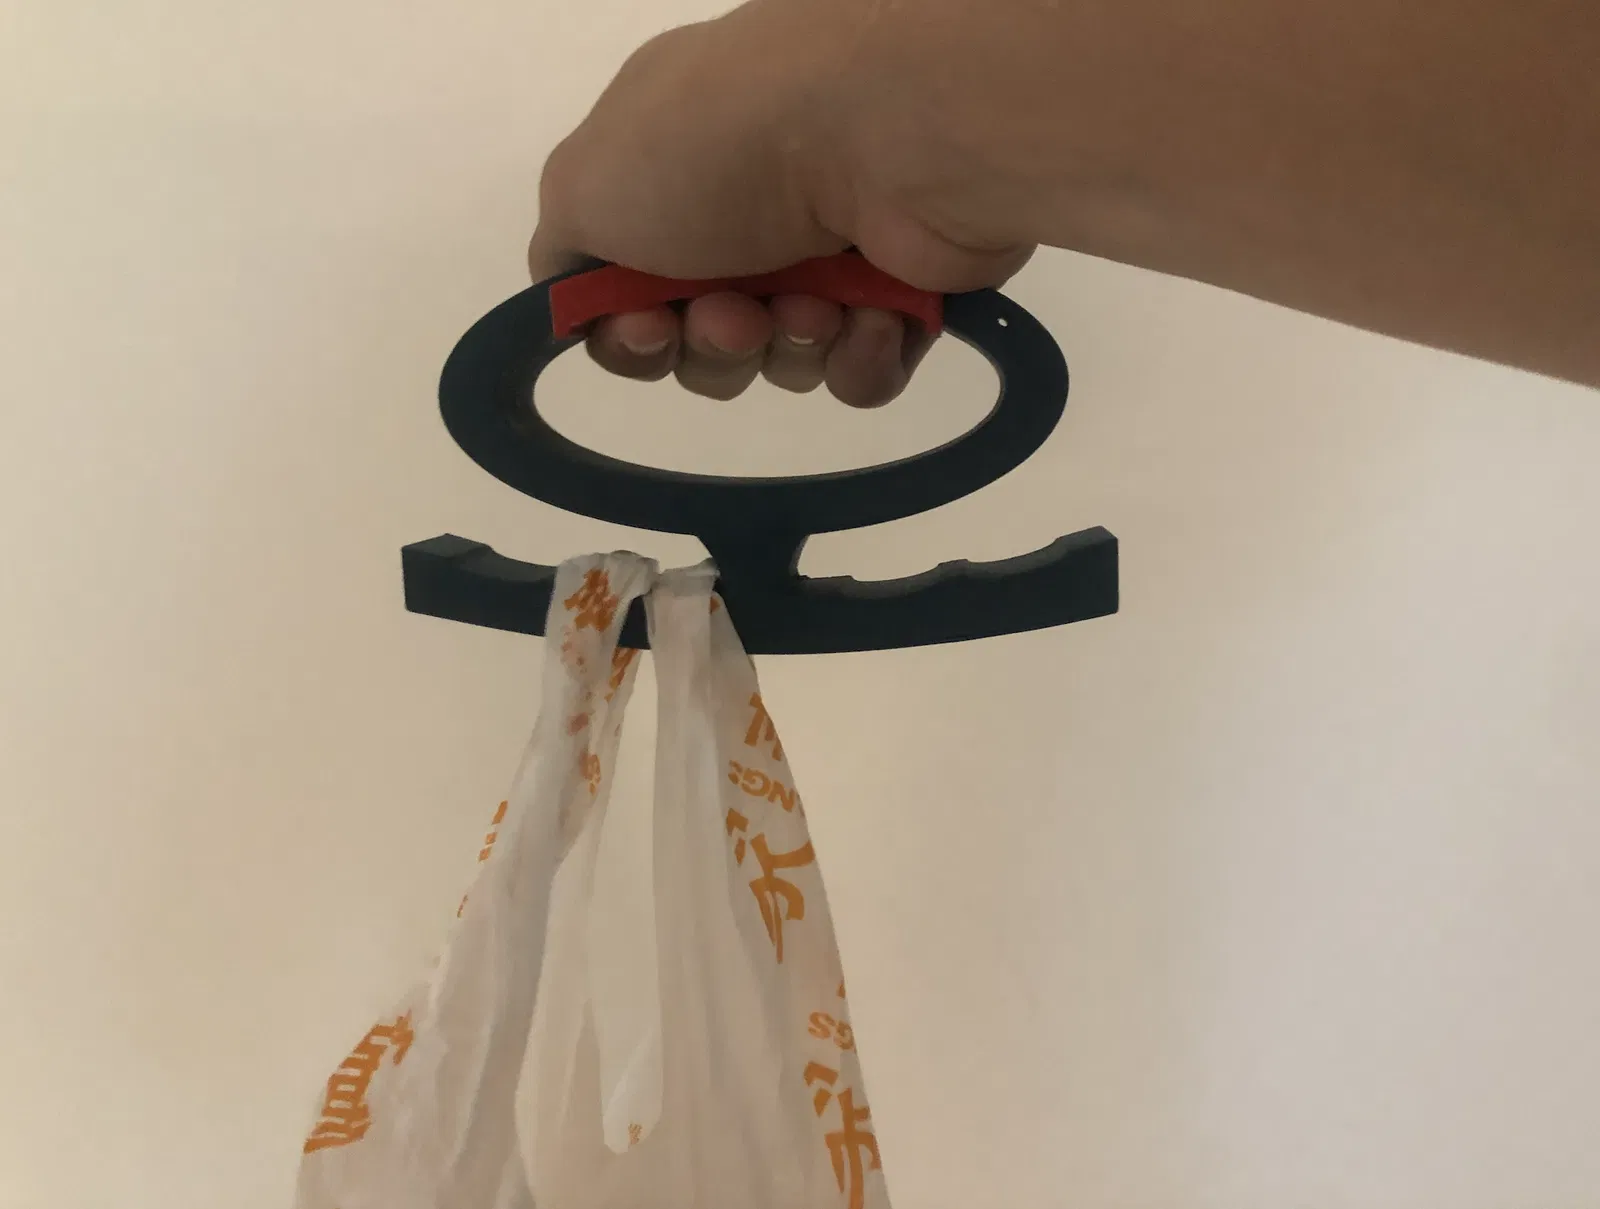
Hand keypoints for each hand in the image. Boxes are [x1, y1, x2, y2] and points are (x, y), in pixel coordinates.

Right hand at [527, 3, 1033, 407]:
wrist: (886, 126)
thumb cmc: (718, 148)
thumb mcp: (584, 184)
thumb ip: (562, 250)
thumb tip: (577, 297)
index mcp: (668, 167)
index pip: (628, 289)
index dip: (628, 332)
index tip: (645, 328)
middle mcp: (746, 204)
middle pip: (702, 338)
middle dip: (711, 346)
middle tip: (739, 317)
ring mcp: (829, 248)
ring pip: (781, 361)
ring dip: (787, 349)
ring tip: (816, 305)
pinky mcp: (904, 289)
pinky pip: (860, 371)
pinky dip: (858, 360)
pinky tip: (869, 320)